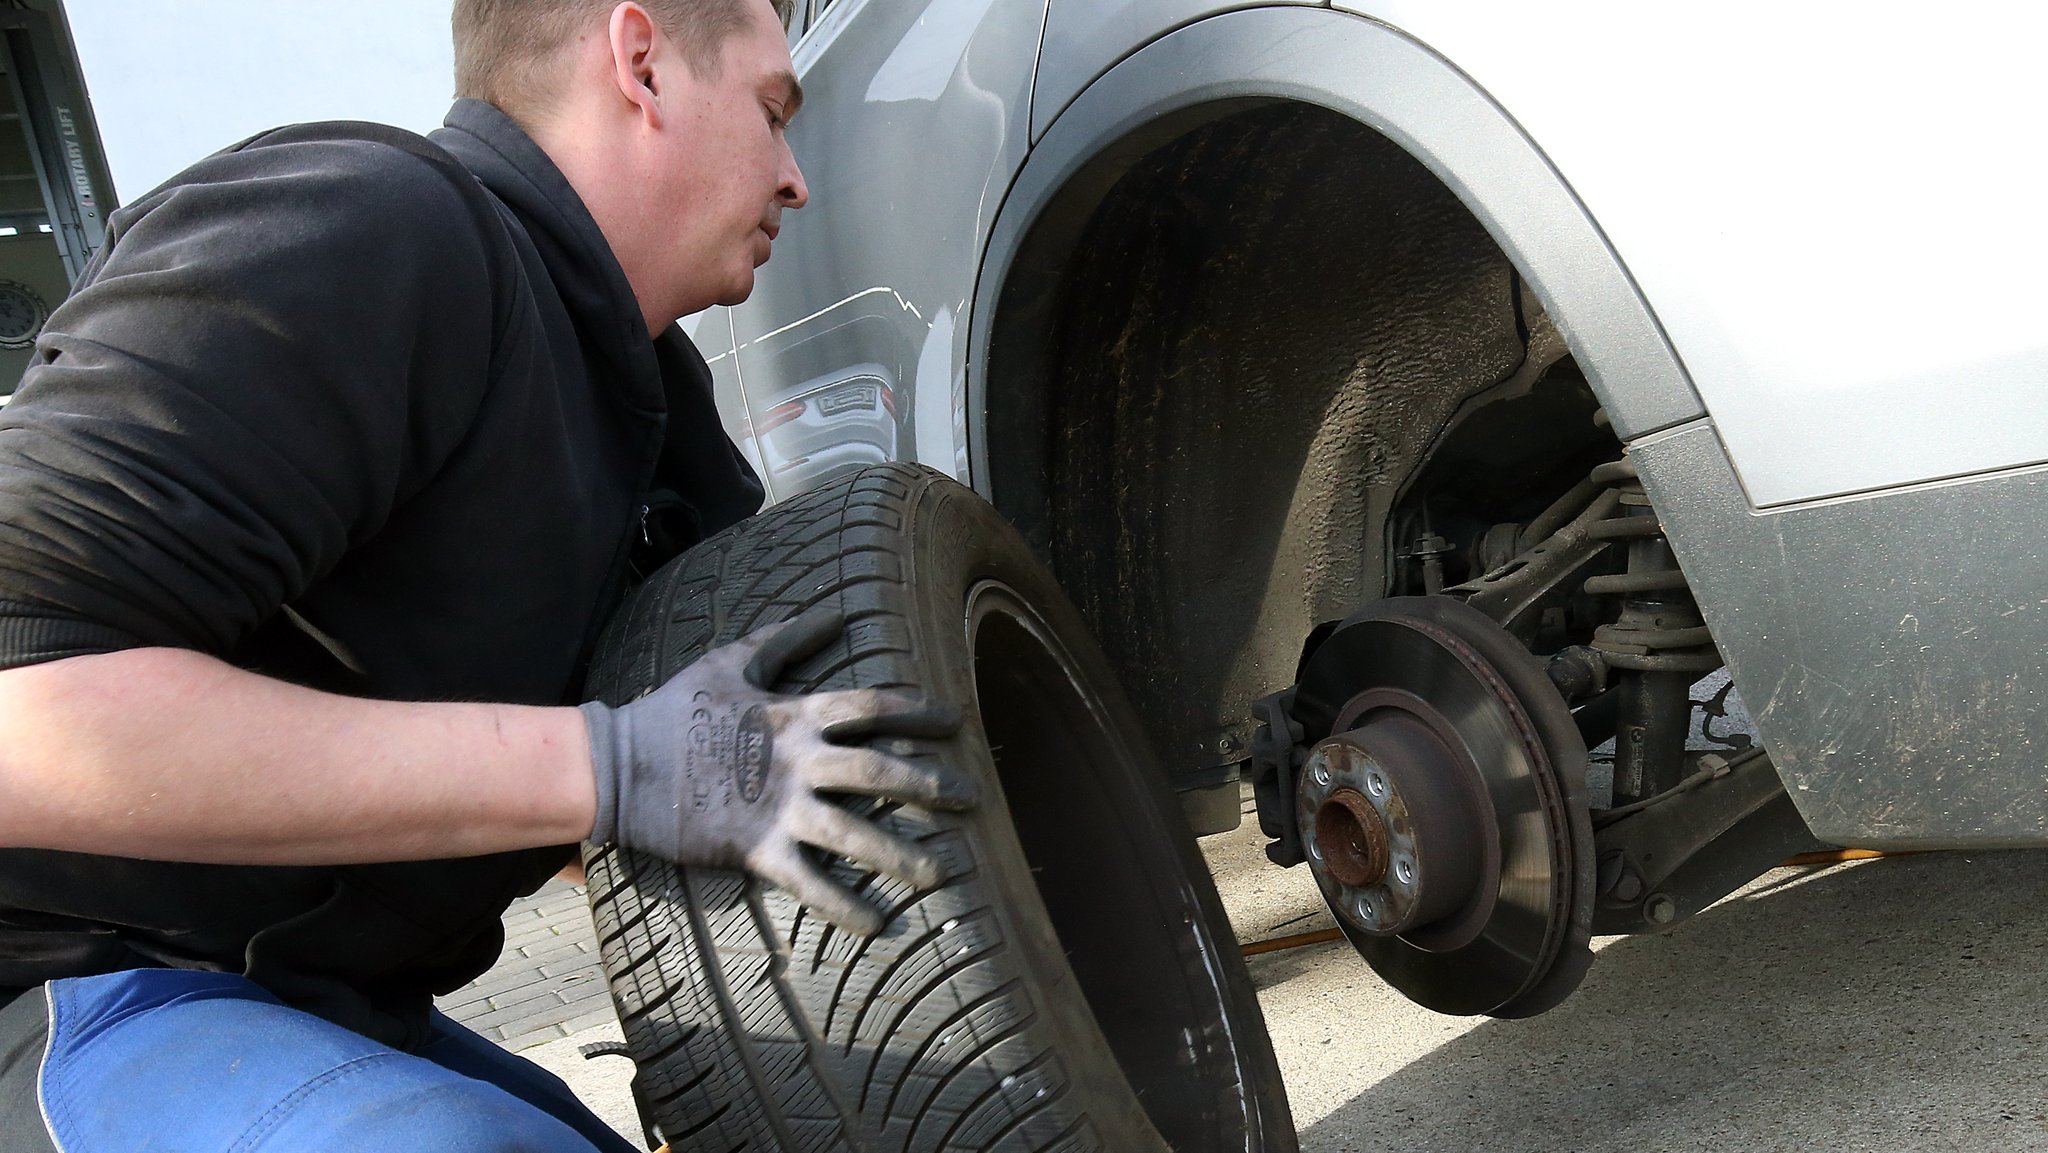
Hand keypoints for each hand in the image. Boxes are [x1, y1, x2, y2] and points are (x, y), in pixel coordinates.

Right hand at [582, 608, 973, 933]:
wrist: (617, 764)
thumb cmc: (675, 709)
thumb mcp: (730, 661)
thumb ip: (785, 640)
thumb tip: (832, 613)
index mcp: (795, 714)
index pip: (872, 707)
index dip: (919, 711)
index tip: (958, 722)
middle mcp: (798, 759)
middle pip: (881, 770)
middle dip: (931, 784)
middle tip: (974, 798)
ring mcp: (779, 806)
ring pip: (856, 832)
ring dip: (902, 854)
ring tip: (941, 874)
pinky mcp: (754, 847)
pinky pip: (810, 881)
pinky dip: (845, 906)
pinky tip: (878, 925)